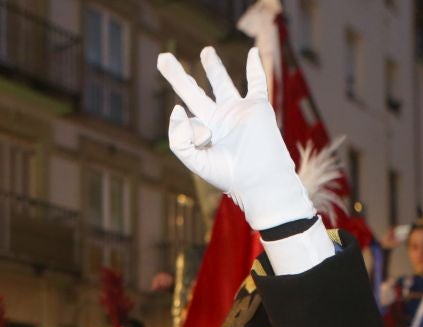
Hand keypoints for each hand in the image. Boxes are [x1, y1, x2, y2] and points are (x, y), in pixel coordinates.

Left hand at [158, 47, 313, 230]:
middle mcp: (217, 120)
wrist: (259, 179)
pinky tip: (252, 52)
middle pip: (193, 92)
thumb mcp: (195, 160)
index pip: (184, 117)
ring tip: (205, 51)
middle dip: (178, 76)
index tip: (200, 134)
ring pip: (222, 83)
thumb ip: (179, 139)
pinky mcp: (257, 106)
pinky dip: (255, 67)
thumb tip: (177, 108)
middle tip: (163, 58)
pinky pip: (256, 82)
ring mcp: (237, 112)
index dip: (186, 122)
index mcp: (202, 133)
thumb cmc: (229, 175)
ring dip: (213, 67)